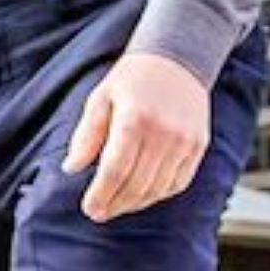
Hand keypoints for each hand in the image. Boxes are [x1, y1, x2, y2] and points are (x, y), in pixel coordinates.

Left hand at [63, 51, 210, 222]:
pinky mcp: (198, 145)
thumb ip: (86, 135)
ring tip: (117, 206)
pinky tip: (142, 196)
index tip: (89, 208)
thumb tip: (71, 168)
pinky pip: (178, 182)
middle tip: (99, 213)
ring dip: (135, 203)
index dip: (101, 194)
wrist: (177, 57)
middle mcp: (163, 133)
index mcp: (134, 119)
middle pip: (136, 184)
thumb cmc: (133, 77)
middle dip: (115, 204)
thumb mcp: (101, 98)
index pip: (115, 170)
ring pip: (157, 188)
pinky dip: (159, 194)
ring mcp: (184, 141)